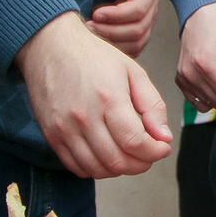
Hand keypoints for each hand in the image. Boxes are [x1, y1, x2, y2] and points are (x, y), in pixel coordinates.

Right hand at [15, 11, 172, 177]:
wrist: (51, 47)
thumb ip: (153, 106)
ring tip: (129, 154)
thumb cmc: (94, 57)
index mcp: (108, 98)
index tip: (162, 148)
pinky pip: (77, 167)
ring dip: (119, 169)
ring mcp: (64, 129)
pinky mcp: (51, 136)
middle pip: (117, 161)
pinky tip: (107, 154)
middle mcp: (84, 117)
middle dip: (140, 164)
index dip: (154, 152)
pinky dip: (96, 169)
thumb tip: (164, 138)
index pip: (135, 142)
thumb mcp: (133, 72)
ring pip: (97, 169)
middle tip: (149, 154)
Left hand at [89, 0, 161, 56]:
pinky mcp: (140, 32)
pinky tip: (99, 44)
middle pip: (137, 30)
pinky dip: (117, 50)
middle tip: (88, 26)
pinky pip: (133, 48)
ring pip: (136, 43)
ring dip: (113, 43)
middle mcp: (151, 9)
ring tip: (91, 36)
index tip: (96, 13)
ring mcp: (147, 23)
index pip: (138, 8)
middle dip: (111, 31)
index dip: (117, 15)